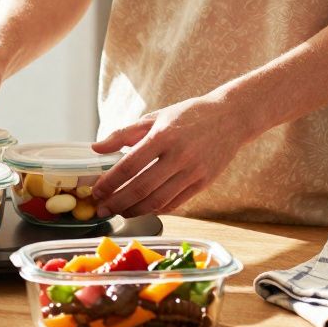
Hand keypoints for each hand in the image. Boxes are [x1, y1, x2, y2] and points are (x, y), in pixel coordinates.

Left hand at [90, 95, 254, 217]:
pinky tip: (142, 209)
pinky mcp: (203, 183)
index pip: (130, 165)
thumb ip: (124, 134)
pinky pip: (175, 203)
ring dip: (134, 211)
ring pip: (158, 201)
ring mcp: (193, 172)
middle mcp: (179, 156)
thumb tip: (96, 148)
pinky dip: (155, 209)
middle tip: (102, 208)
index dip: (110, 182)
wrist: (231, 117)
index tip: (96, 191)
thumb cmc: (189, 115)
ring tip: (119, 212)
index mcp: (163, 136)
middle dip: (117, 202)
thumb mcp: (155, 117)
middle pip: (142, 188)